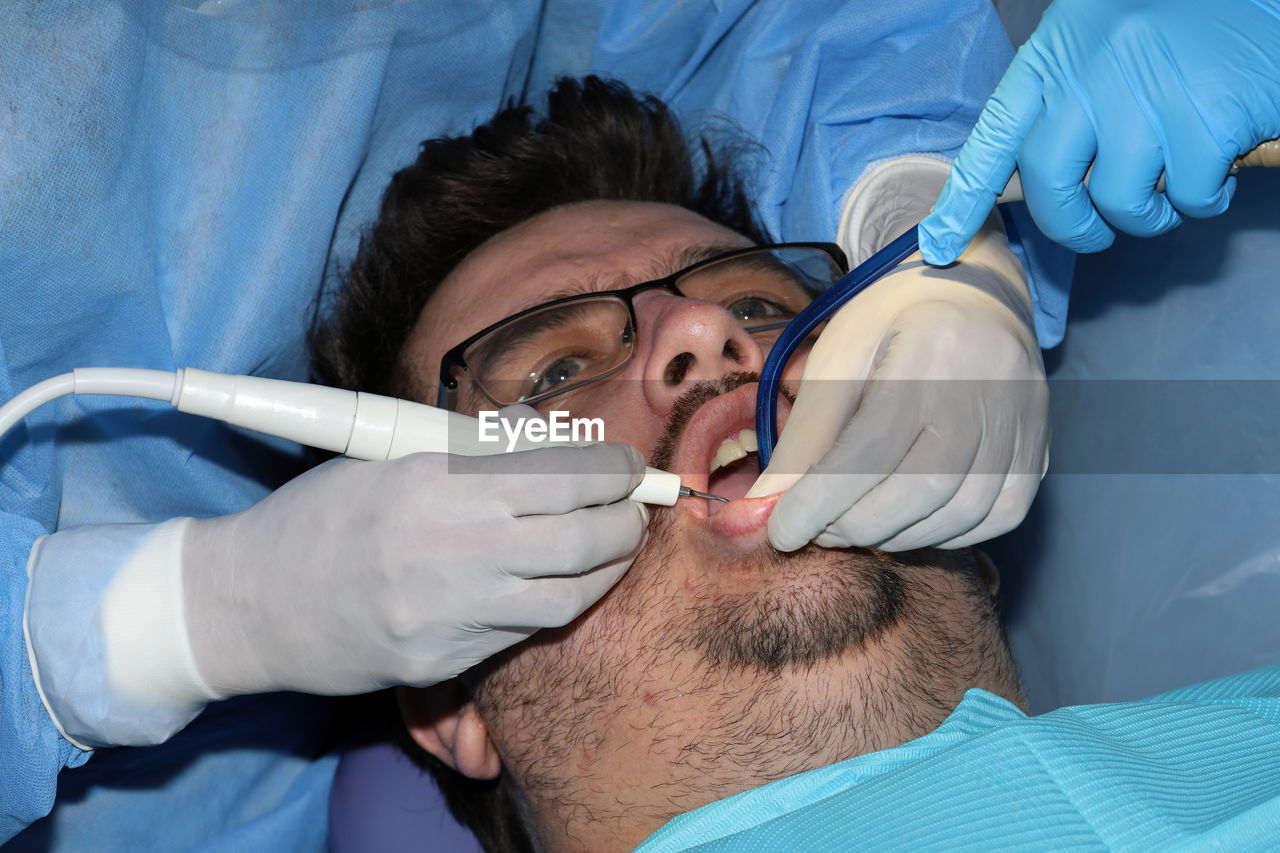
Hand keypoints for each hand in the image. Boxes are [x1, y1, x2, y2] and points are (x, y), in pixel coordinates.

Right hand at [183, 441, 647, 696]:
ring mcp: (447, 611)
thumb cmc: (319, 517)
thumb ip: (473, 450)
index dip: (610, 468)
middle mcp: (448, 546)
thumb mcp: (389, 459)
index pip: (559, 472)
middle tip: (637, 505)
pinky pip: (527, 629)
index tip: (627, 463)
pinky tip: (567, 581)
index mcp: (434, 480)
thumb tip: (548, 433)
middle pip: (581, 535)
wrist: (245, 604)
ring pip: (570, 593)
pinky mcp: (443, 659)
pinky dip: (561, 600)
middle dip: (627, 518)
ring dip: (610, 567)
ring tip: (617, 543)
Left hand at [750, 223, 1046, 551]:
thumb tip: (768, 507)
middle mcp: (991, 385)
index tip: (782, 530)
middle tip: (816, 529)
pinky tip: (907, 519)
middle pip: (921, 489)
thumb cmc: (889, 322)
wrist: (969, 291)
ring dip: (896, 535)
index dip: (821, 501)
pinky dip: (944, 532)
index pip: (871, 448)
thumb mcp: (836, 360)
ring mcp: (1025, 420)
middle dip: (856, 525)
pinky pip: (996, 516)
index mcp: (931, 348)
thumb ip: (806, 437)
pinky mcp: (1040, 447)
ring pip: (960, 513)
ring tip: (852, 524)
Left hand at [919, 0, 1279, 262]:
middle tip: (1096, 232)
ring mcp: (1147, 92)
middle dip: (1071, 225)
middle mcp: (1091, 69)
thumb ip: (1065, 103)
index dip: (963, 198)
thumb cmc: (1183, 23)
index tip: (939, 244)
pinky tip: (1217, 166)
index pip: (994, 137)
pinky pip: (1187, 195)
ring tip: (1171, 188)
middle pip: (1047, 182)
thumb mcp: (1102, 46)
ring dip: (1146, 215)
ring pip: (1118, 199)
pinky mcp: (1205, 117)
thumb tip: (1034, 180)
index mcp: (1057, 53)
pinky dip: (1202, 198)